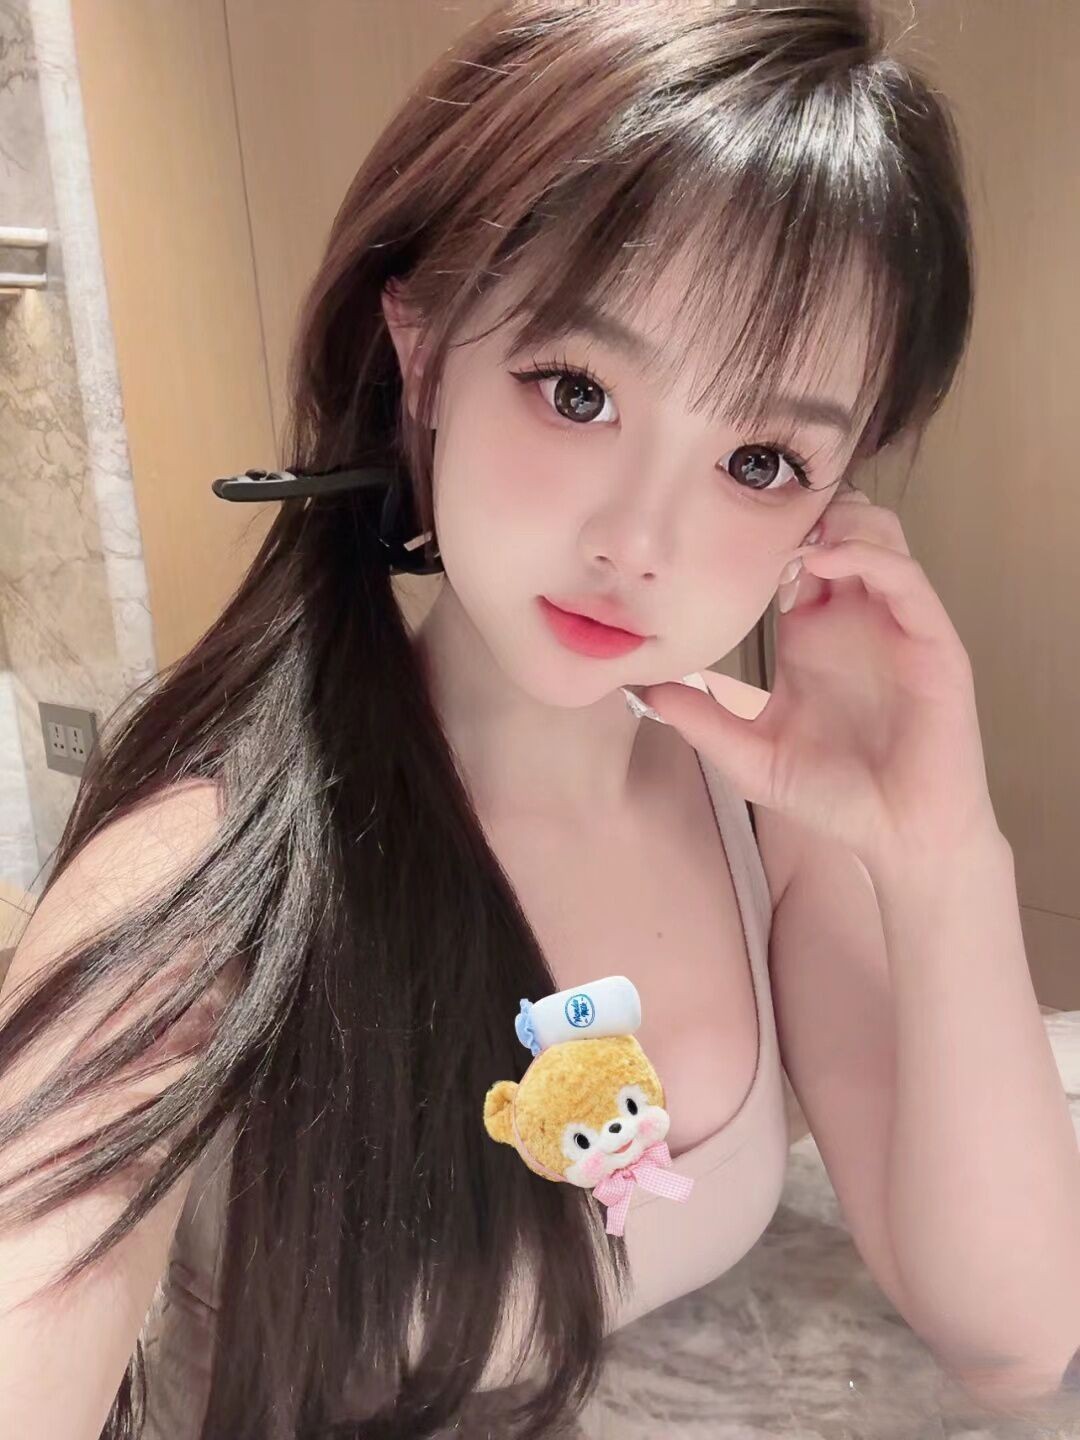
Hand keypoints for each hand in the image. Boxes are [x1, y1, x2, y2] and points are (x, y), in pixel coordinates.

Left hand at [633, 491, 1001, 872]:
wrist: (895, 835)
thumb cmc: (831, 793)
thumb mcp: (750, 754)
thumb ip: (703, 720)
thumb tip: (642, 691)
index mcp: (813, 631)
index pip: (795, 555)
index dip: (765, 535)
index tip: (719, 533)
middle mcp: (856, 618)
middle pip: (841, 527)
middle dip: (808, 509)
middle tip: (763, 513)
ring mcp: (896, 626)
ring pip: (880, 537)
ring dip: (841, 521)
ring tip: (795, 534)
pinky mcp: (933, 644)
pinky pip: (907, 579)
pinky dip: (870, 557)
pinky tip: (827, 561)